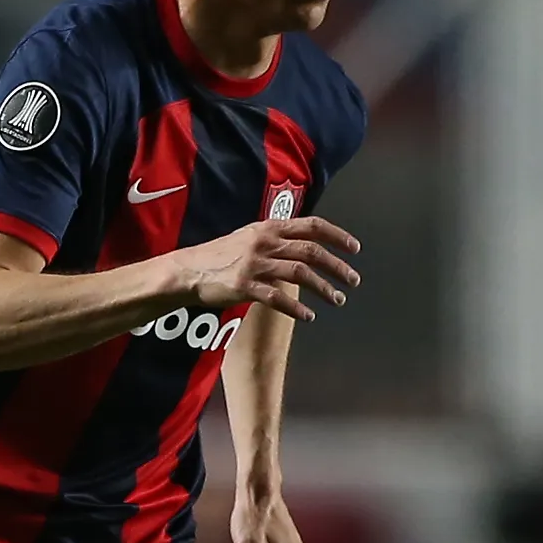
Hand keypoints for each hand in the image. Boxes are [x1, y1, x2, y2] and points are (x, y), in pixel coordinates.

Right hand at [179, 216, 359, 321]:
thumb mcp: (249, 237)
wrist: (188, 271)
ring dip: (323, 288)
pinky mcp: (244, 286)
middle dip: (337, 266)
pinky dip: (297, 308)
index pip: (312, 226)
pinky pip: (277, 298)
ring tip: (337, 300)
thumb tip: (305, 243)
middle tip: (354, 280)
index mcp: (269, 228)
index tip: (355, 249)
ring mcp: (254, 264)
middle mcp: (264, 243)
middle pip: (311, 251)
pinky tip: (309, 317)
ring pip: (299, 274)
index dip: (337, 236)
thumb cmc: (221, 256)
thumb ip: (276, 238)